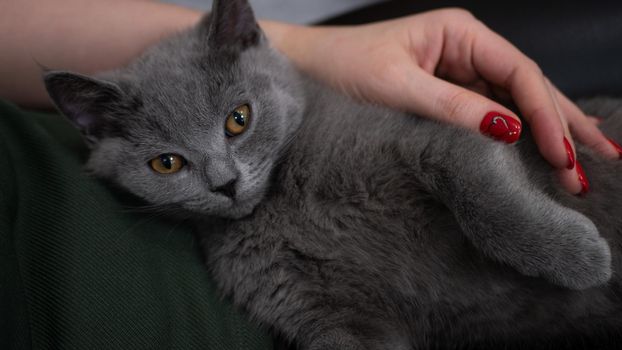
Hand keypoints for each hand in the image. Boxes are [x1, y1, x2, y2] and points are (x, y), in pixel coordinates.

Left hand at [266, 9, 621, 193]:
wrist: (303, 71)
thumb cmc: (341, 68)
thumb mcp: (397, 88)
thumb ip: (452, 108)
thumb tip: (509, 129)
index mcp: (459, 34)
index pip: (518, 73)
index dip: (545, 115)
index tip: (563, 155)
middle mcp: (464, 50)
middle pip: (526, 87)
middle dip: (560, 125)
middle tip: (596, 163)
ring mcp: (456, 74)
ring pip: (511, 105)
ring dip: (543, 135)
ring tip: (578, 168)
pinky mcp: (443, 97)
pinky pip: (486, 117)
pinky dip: (512, 138)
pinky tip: (535, 155)